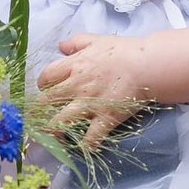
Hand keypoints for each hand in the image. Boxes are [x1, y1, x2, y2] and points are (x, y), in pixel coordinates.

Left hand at [36, 33, 153, 147]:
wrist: (147, 66)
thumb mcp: (96, 40)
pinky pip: (90, 137)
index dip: (42, 85)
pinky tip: (83, 148)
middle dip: (41, 109)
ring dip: (54, 130)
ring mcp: (90, 104)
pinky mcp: (105, 118)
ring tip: (54, 135)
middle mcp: (76, 86)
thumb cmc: (124, 51)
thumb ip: (76, 42)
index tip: (46, 90)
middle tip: (42, 115)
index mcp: (74, 66)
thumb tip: (60, 46)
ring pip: (61, 122)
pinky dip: (86, 145)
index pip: (46, 77)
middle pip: (47, 101)